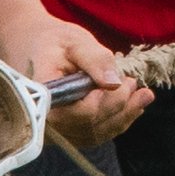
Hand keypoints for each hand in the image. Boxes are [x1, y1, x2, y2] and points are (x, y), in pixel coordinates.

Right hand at [0, 9, 154, 150]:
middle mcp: (46, 121)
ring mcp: (55, 130)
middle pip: (92, 125)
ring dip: (123, 116)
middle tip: (138, 85)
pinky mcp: (65, 131)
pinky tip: (133, 107)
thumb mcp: (74, 41)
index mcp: (44, 98)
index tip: (126, 81)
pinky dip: (114, 122)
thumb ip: (94, 60)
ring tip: (145, 96)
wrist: (30, 45)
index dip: (108, 101)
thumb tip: (114, 83)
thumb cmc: (51, 41)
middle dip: (121, 106)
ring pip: (95, 134)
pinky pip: (93, 134)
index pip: (82, 113)